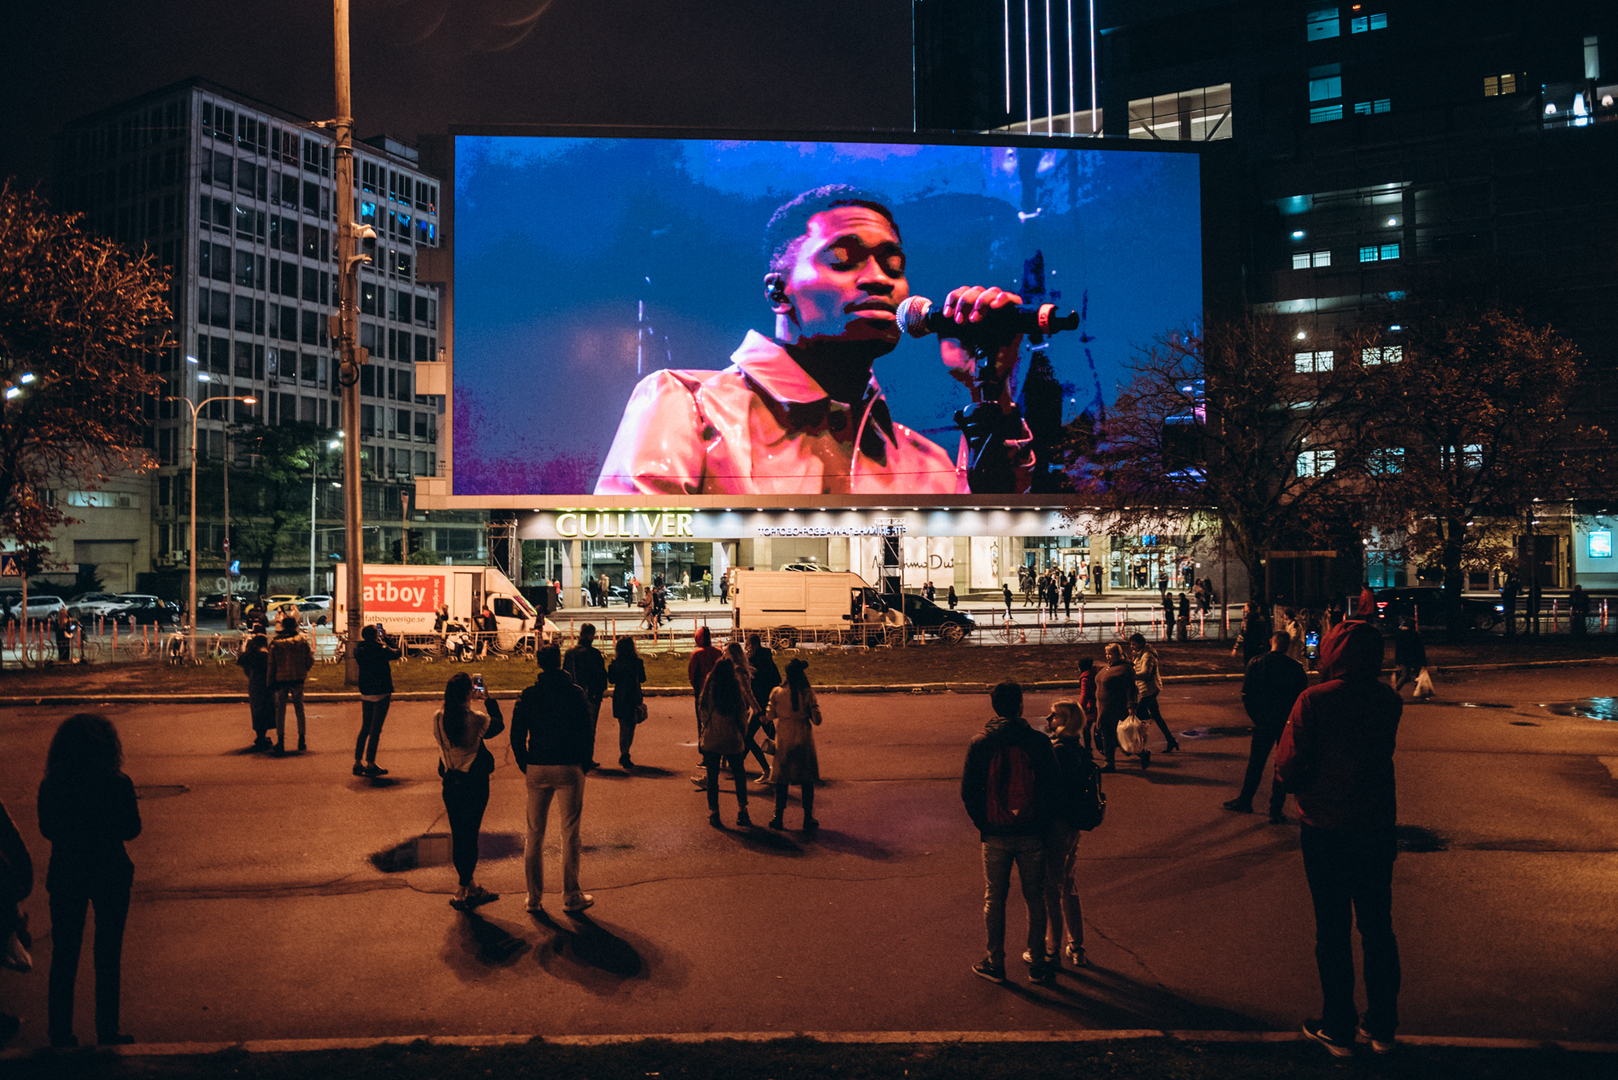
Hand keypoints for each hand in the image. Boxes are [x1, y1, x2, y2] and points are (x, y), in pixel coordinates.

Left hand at [939, 285, 1023, 403]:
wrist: (979, 381)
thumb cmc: (964, 366)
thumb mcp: (947, 342)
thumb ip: (945, 326)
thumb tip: (943, 311)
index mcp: (967, 315)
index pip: (962, 294)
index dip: (954, 298)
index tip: (947, 315)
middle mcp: (984, 312)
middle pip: (976, 290)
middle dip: (964, 301)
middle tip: (960, 321)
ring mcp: (999, 315)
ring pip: (992, 291)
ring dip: (980, 302)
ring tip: (974, 320)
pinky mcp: (1014, 320)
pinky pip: (1014, 299)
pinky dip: (1003, 298)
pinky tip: (994, 306)